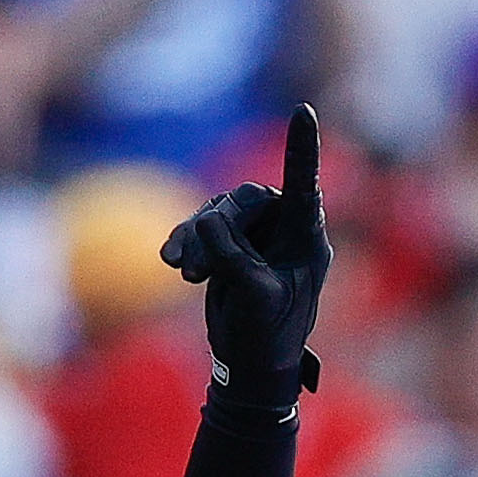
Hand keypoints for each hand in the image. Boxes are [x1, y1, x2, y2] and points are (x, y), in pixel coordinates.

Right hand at [161, 103, 328, 397]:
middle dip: (218, 228)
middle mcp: (284, 229)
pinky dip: (186, 241)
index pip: (305, 185)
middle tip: (197, 267)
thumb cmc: (266, 337)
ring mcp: (255, 234)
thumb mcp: (255, 297)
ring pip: (219, 211)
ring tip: (185, 273)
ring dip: (198, 239)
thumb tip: (208, 218)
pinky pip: (201, 225)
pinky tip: (171, 262)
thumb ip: (234, 255)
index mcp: (306, 240)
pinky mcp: (228, 243)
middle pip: (247, 198)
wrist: (247, 365)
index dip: (302, 148)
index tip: (303, 111)